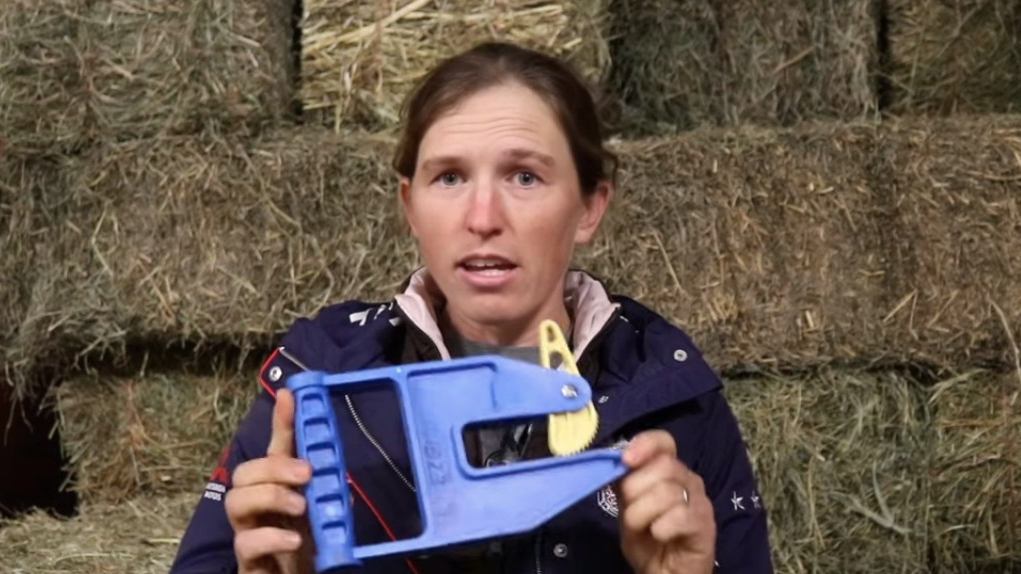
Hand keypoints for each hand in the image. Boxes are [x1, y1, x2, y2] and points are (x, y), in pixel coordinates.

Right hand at [225, 389, 314, 573]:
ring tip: (300, 507)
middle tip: (306, 474)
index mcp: (279, 488)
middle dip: (273, 467)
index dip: (282, 421)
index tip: (291, 394)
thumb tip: (337, 467)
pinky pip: (245, 544)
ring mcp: (248, 532)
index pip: (276, 448)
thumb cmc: (312, 548)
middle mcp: (257, 506)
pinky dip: (269, 539)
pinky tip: (294, 541)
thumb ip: (327, 490)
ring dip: (270, 497)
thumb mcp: (324, 512)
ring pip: (235, 501)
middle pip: (244, 471)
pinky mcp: (248, 561)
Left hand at [618, 430, 715, 573]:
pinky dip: (661, 527)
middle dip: (636, 489)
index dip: (646, 444)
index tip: (626, 459)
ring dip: (643, 513)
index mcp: (669, 471)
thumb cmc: (647, 539)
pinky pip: (680, 516)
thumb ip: (624, 482)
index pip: (664, 442)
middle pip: (663, 466)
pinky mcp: (705, 525)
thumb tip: (615, 460)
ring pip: (667, 492)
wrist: (664, 572)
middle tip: (630, 512)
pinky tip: (659, 535)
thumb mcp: (628, 507)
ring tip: (644, 529)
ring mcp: (700, 502)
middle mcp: (688, 480)